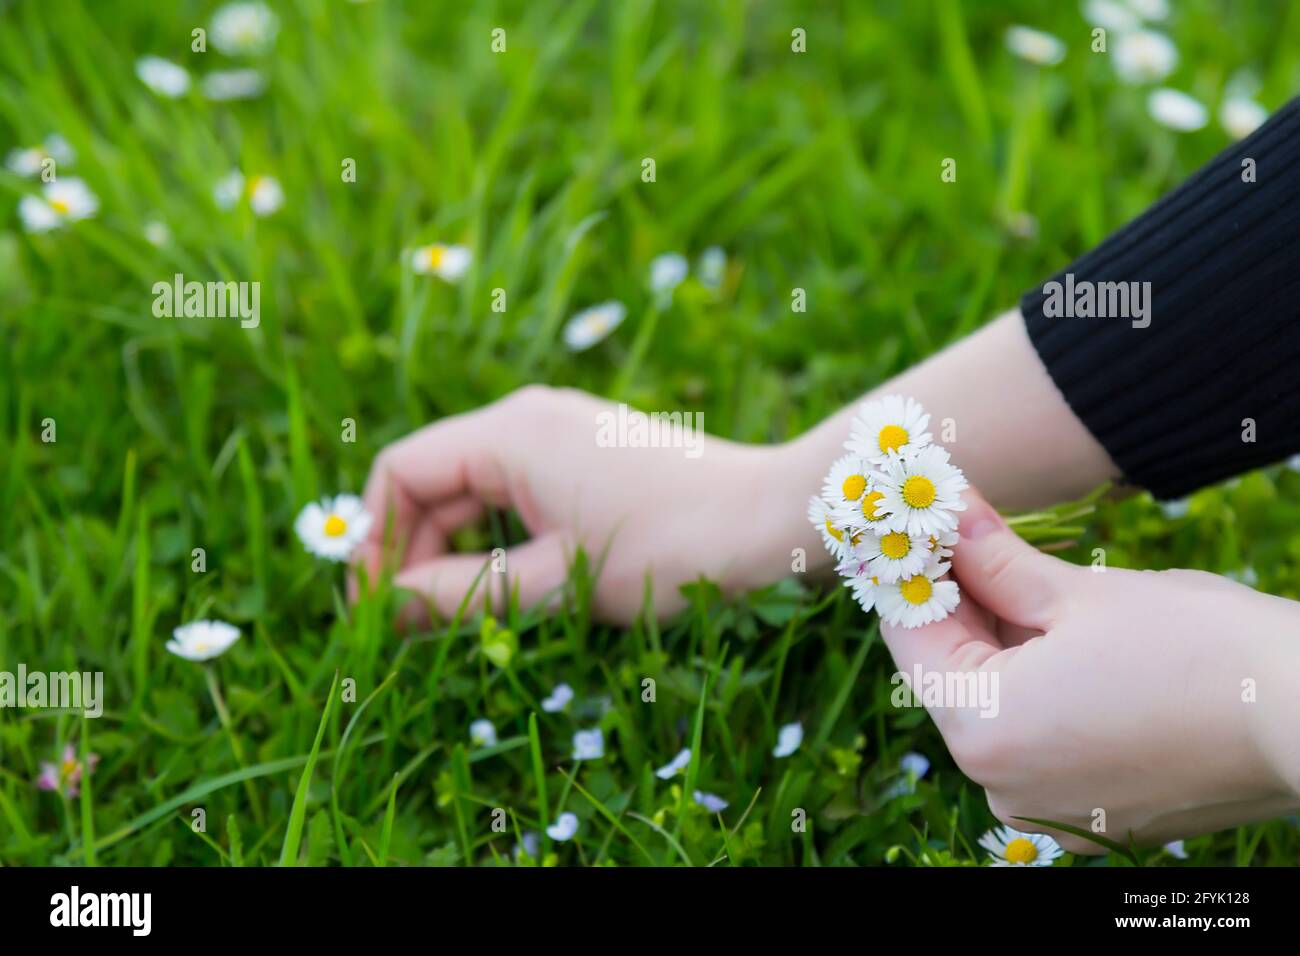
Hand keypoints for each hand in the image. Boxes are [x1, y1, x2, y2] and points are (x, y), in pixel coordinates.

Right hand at [354, 385, 793, 624]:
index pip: (401, 472)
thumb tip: (387, 610)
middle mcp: (528, 418)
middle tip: (415, 625)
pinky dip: (500, 536)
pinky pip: (517, 492)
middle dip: (413, 550)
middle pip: (434, 481)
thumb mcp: (559, 580)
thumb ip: (463, 594)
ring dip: (457, 549)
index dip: (373, 539)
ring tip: (462, 615)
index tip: (377, 607)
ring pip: (476, 491)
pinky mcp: (589, 454)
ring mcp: (562, 432)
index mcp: (510, 433)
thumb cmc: (673, 548)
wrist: (777, 518)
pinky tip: (510, 583)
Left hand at [880, 489, 1299, 851]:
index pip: (913, 632)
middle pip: (950, 670)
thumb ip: (992, 560)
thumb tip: (945, 513)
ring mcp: (1047, 805)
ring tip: (996, 556)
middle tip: (949, 523)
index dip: (908, 564)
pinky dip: (1032, 678)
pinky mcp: (1092, 809)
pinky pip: (1037, 732)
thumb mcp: (1077, 593)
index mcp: (984, 734)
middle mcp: (1002, 786)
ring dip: (992, 633)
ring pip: (994, 701)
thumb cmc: (1200, 651)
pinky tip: (1045, 618)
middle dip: (952, 594)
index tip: (907, 514)